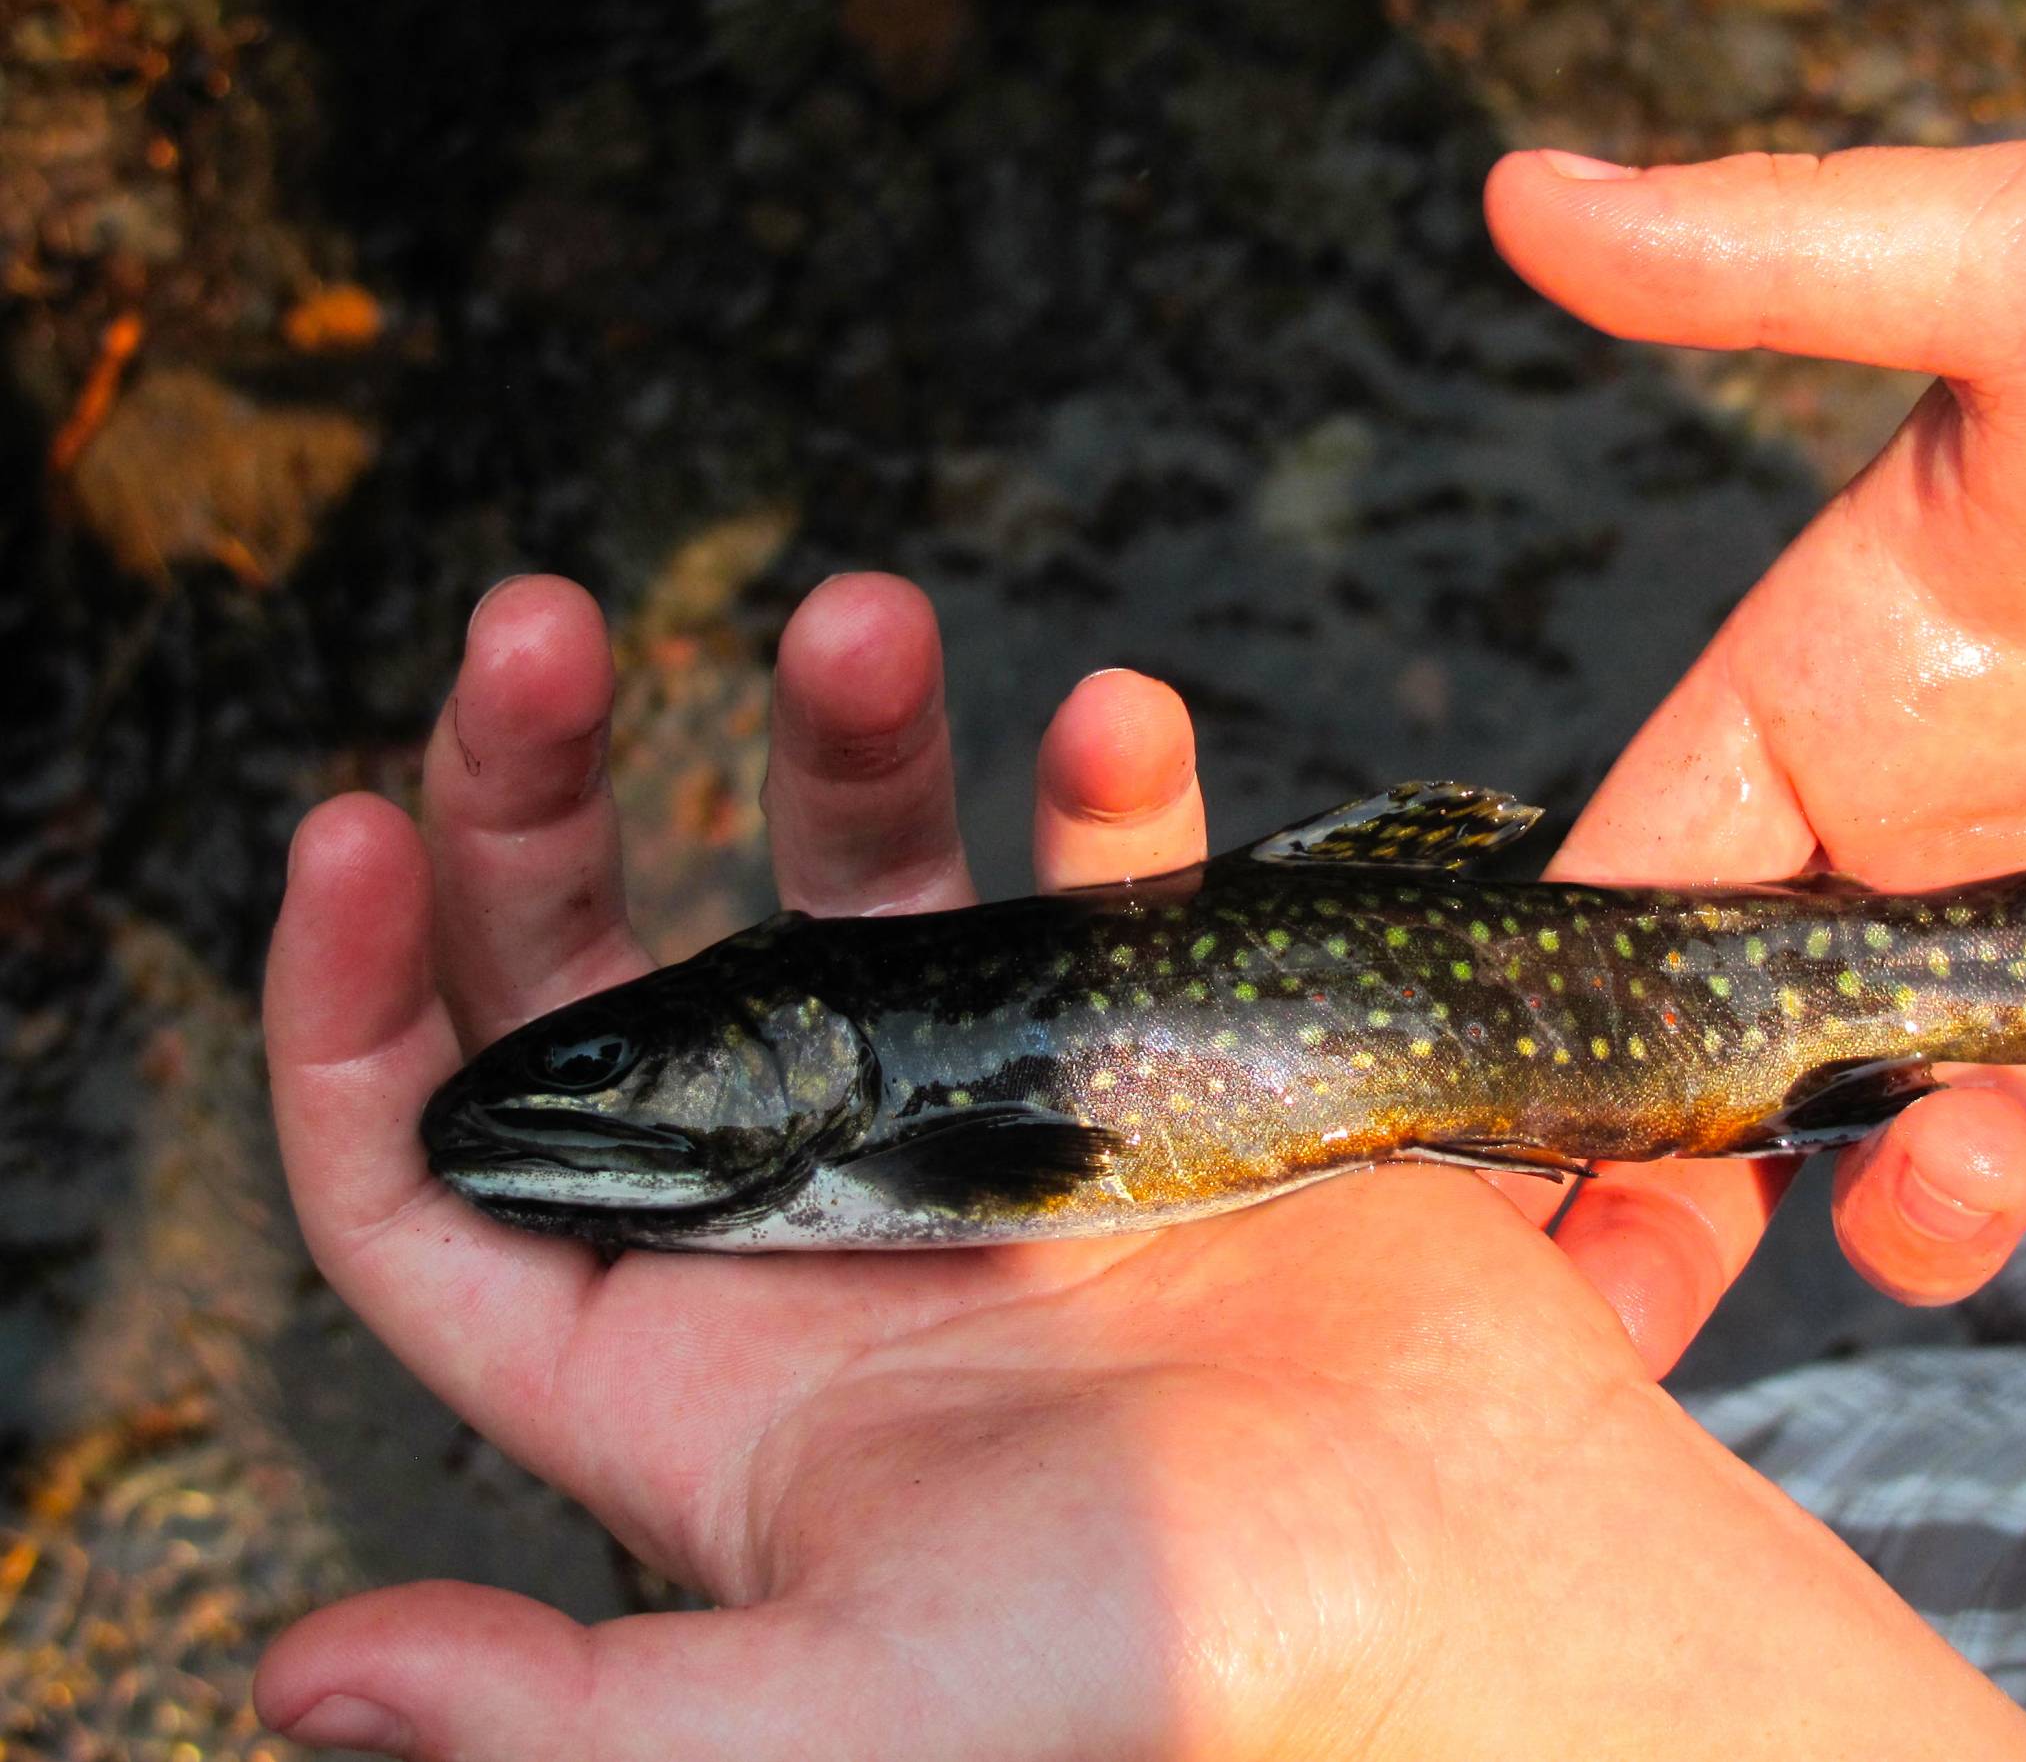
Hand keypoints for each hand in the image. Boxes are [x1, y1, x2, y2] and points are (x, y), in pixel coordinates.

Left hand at [259, 574, 2025, 1759]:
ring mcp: (983, 1119)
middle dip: (540, 798)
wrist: (1472, 1603)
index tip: (341, 825)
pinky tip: (1117, 717)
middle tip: (538, 627)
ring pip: (850, 883)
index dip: (354, 1007)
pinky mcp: (1155, 1056)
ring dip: (840, 737)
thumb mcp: (845, 1711)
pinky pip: (1105, 883)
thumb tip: (306, 1678)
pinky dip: (1109, 790)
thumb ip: (582, 1710)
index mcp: (688, 1369)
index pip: (439, 1173)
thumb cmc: (1171, 1683)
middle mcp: (806, 1216)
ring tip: (862, 619)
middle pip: (603, 977)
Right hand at [1481, 141, 2025, 1339]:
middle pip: (1763, 1051)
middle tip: (1625, 1295)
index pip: (1645, 869)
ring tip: (1961, 1170)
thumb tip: (1518, 186)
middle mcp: (1943, 830)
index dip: (1565, 1004)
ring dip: (1922, 1196)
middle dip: (1683, 1184)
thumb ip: (1775, 259)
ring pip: (1944, 1129)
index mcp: (1842, 688)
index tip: (1490, 1124)